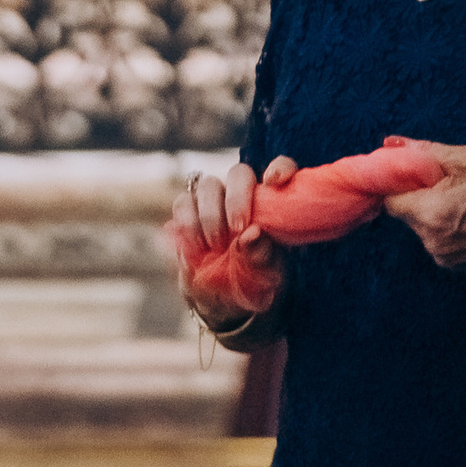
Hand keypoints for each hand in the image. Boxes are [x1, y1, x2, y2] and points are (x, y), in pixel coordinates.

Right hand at [166, 155, 293, 334]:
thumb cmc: (252, 280)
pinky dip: (187, 224)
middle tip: (237, 229)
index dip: (280, 168)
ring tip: (214, 246)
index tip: (274, 181)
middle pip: (238, 174)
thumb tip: (252, 234)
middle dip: (236, 199)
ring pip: (208, 185)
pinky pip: (183, 203)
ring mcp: (214, 198)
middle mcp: (242, 192)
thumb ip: (261, 254)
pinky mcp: (188, 209)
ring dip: (210, 215)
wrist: (223, 298)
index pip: (281, 169)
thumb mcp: (264, 275)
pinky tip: (195, 247)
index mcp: (271, 202)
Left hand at [379, 139, 465, 271]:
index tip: (416, 173)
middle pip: (406, 213)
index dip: (399, 183)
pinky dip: (446, 226)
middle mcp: (432, 241)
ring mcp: (445, 256)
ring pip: (422, 226)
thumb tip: (391, 144)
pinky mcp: (456, 265)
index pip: (390, 200)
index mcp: (431, 214)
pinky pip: (438, 239)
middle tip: (450, 181)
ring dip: (434, 210)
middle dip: (420, 195)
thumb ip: (425, 152)